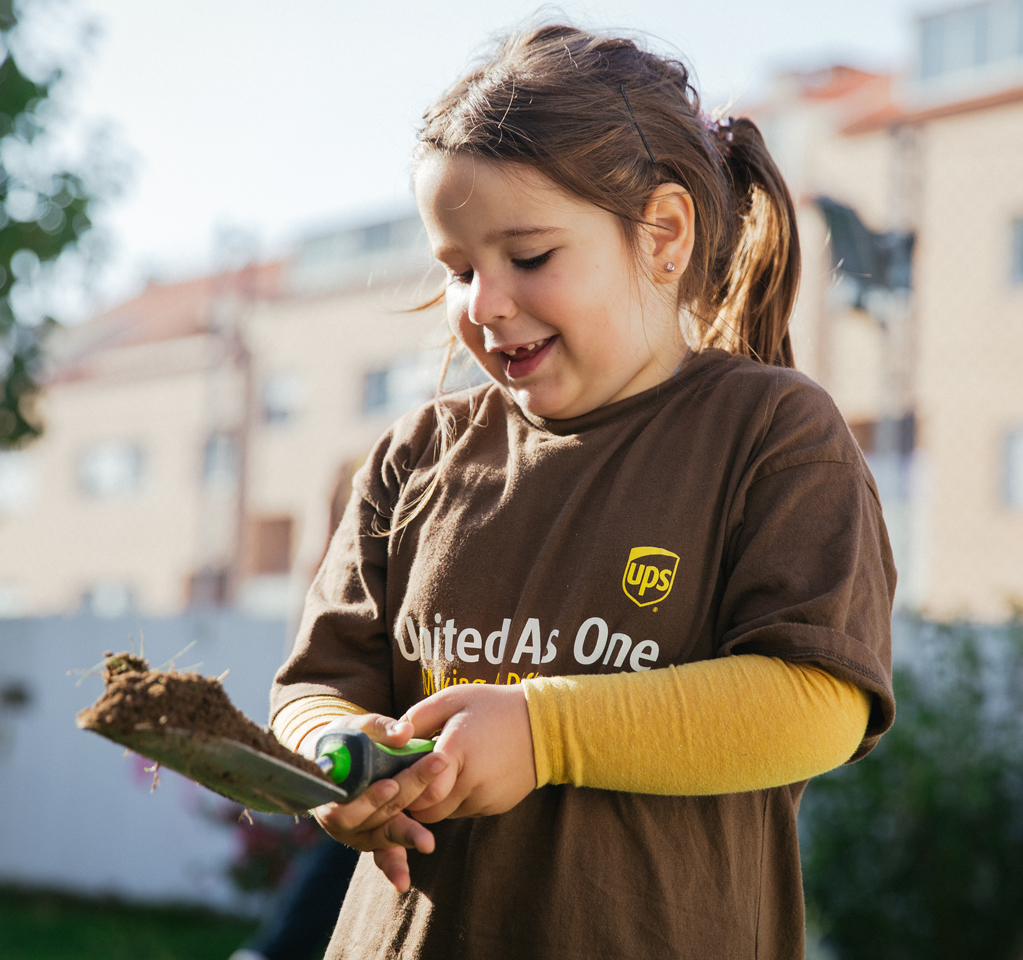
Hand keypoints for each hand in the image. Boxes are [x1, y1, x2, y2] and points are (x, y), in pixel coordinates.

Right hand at [306, 713, 451, 892]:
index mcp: (332, 791)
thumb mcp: (355, 727)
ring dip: (407, 835)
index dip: (368, 795)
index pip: (349, 798)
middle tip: (434, 779)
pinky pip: (384, 856)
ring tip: (428, 843)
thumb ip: (378, 728)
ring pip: (384, 834)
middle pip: (374, 813)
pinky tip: (403, 884)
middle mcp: (342, 818)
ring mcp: (359, 832)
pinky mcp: (375, 839)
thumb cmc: (344, 740)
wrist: (334, 760)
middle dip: (406, 797)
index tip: (391, 785)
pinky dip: (394, 868)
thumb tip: (406, 732)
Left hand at [402, 683, 535, 821]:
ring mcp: (486, 798)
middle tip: (412, 779)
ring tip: (441, 772)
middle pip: (429, 811)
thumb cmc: (493, 707)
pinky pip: (466, 810)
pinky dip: (458, 799)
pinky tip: (465, 774)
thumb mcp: (452, 699)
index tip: (398, 777)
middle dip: (416, 799)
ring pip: (446, 813)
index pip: (421, 791)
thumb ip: (417, 718)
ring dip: (438, 800)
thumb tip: (393, 740)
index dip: (406, 788)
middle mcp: (472, 782)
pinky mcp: (497, 807)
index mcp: (457, 751)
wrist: (544, 725)